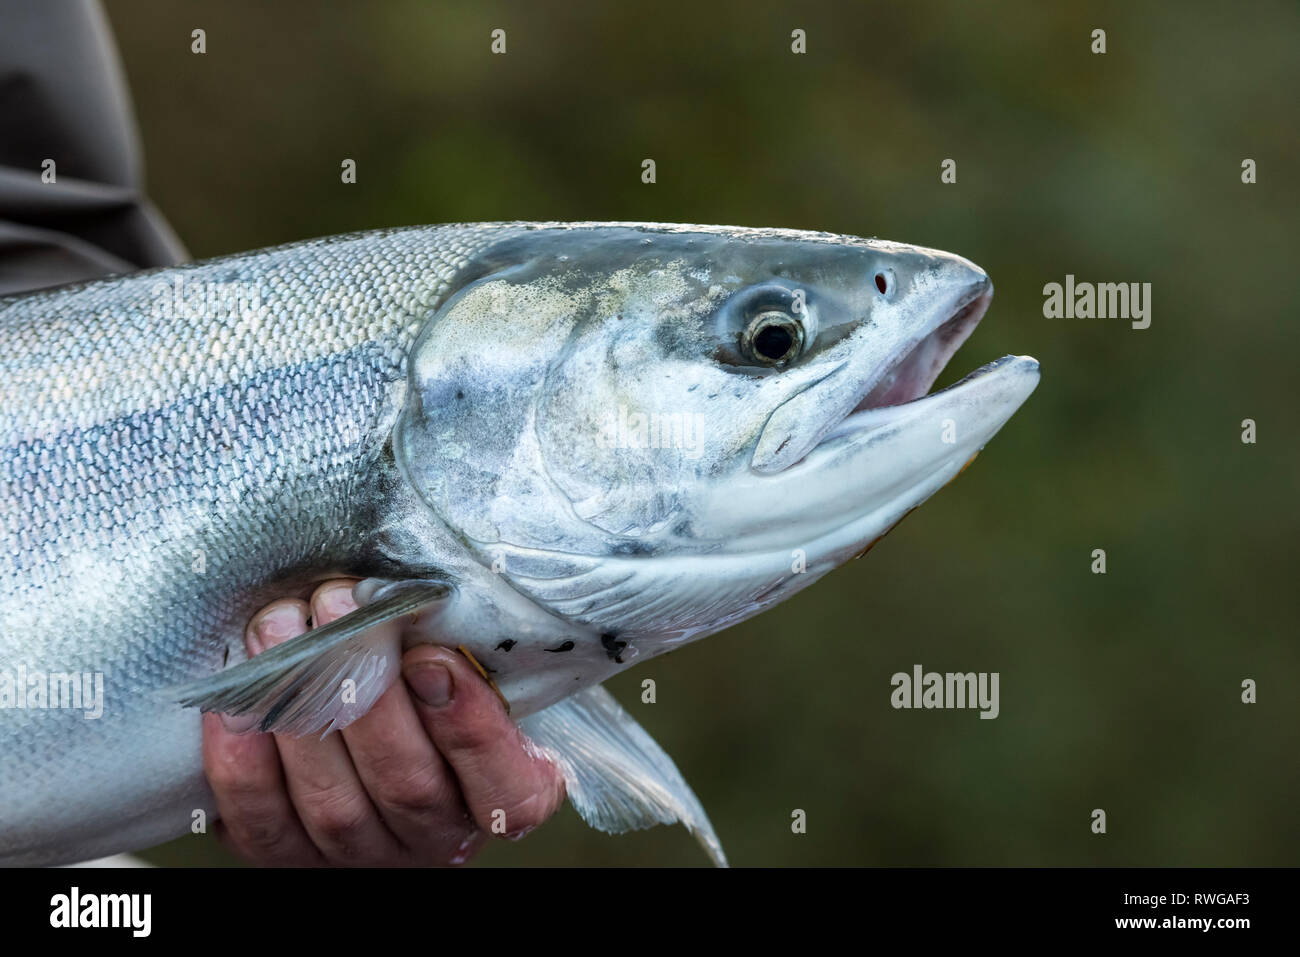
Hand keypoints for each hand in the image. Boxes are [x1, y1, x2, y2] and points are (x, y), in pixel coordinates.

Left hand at [202, 578, 565, 865]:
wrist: (374, 745)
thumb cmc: (438, 686)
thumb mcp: (481, 668)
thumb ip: (464, 646)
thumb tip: (417, 591)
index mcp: (506, 796)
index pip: (505, 787)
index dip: (470, 727)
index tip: (433, 658)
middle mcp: (435, 837)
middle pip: (407, 784)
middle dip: (366, 691)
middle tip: (338, 604)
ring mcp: (360, 854)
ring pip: (332, 802)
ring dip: (299, 707)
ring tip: (279, 625)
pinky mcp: (287, 856)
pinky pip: (261, 819)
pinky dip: (243, 758)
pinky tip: (235, 697)